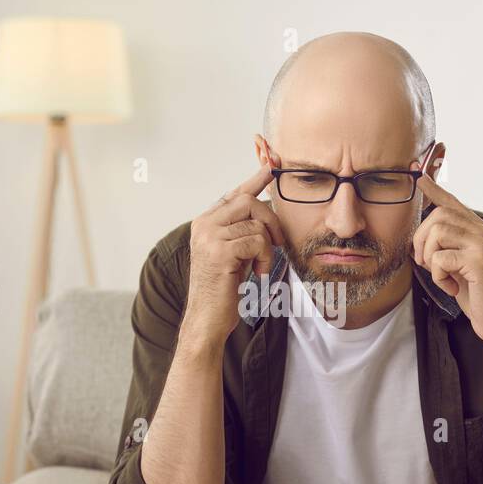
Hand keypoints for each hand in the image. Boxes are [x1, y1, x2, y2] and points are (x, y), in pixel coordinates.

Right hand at [182, 161, 286, 346]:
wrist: (206, 320)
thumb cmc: (223, 289)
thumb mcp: (233, 253)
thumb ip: (241, 230)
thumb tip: (264, 207)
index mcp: (205, 222)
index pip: (235, 193)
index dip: (256, 178)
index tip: (272, 163)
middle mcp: (203, 224)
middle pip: (249, 202)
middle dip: (271, 220)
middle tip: (279, 241)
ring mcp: (209, 237)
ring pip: (256, 224)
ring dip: (267, 247)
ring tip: (260, 265)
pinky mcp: (220, 252)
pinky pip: (257, 241)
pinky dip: (264, 258)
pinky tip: (256, 273)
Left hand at [411, 172, 482, 348]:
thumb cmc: (478, 297)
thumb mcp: (460, 267)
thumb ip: (448, 247)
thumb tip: (423, 233)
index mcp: (480, 231)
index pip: (453, 202)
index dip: (433, 188)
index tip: (418, 174)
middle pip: (437, 215)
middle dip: (421, 240)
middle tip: (426, 264)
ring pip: (437, 232)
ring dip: (429, 258)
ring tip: (441, 276)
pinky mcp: (480, 261)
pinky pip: (441, 257)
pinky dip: (438, 276)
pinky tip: (452, 288)